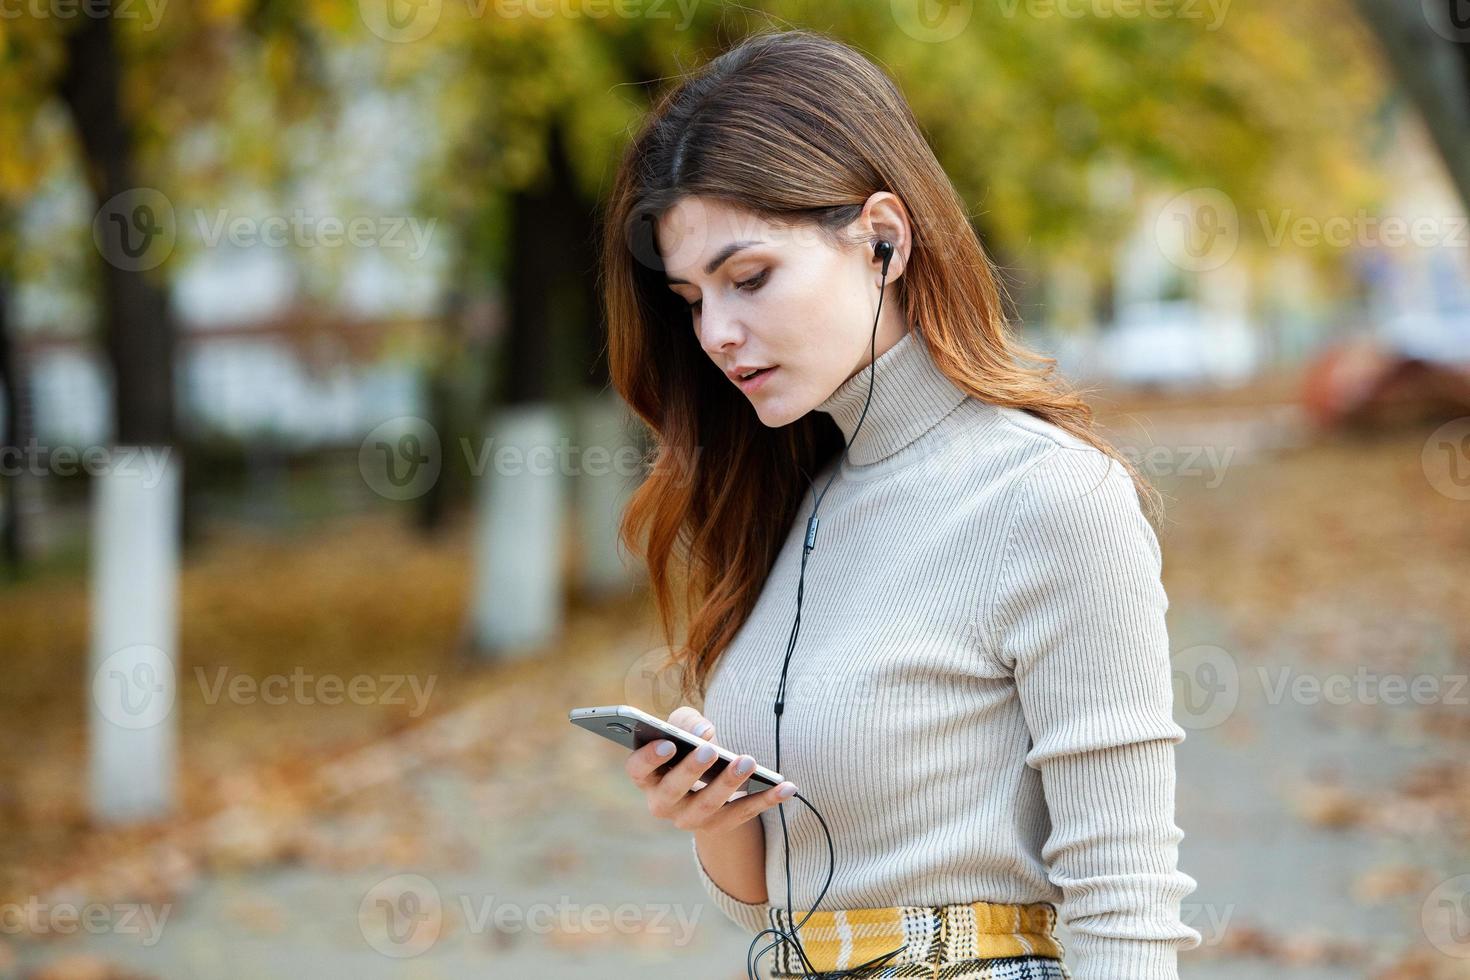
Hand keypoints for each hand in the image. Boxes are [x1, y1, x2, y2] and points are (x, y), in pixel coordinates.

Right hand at [624, 705, 797, 833]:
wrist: (705, 778)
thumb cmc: (688, 744)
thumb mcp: (683, 726)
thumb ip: (686, 722)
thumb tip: (704, 731)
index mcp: (646, 776)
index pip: (638, 771)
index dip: (650, 758)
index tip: (669, 742)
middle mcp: (663, 803)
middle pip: (673, 791)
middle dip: (691, 770)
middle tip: (710, 749)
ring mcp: (691, 819)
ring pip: (708, 806)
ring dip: (729, 783)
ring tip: (747, 760)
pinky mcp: (720, 826)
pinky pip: (744, 815)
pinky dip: (766, 800)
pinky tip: (786, 786)